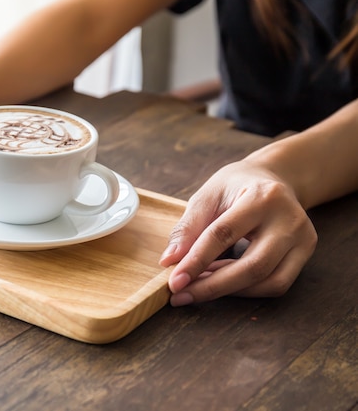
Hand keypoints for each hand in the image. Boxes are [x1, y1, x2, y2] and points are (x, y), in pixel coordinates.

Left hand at [159, 160, 317, 305]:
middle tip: (182, 296)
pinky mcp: (305, 252)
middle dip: (212, 287)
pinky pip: (277, 283)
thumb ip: (188, 228)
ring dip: (229, 290)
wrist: (273, 178)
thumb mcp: (207, 196)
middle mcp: (289, 219)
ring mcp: (303, 238)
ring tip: (199, 286)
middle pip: (253, 267)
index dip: (196, 261)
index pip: (224, 234)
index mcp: (262, 196)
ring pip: (269, 281)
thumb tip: (169, 261)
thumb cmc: (235, 186)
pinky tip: (222, 280)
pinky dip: (246, 289)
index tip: (174, 282)